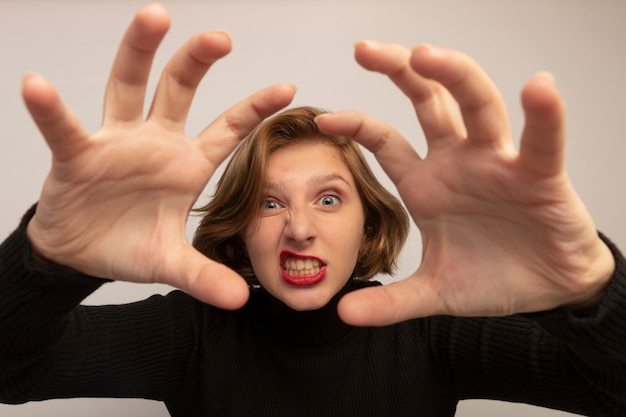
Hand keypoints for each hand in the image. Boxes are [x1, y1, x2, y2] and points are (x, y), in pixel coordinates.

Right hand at [23, 4, 294, 308]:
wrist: (80, 255)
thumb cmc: (128, 245)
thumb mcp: (171, 263)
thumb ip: (204, 276)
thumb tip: (242, 299)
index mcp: (186, 164)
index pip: (227, 129)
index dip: (255, 108)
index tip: (288, 88)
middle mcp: (155, 142)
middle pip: (179, 89)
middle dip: (198, 61)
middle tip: (222, 36)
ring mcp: (116, 142)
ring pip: (128, 86)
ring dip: (139, 52)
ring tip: (155, 16)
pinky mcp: (77, 155)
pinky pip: (64, 128)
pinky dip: (50, 110)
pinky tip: (37, 85)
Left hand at [316, 41, 613, 324]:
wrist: (547, 291)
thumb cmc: (493, 277)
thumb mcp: (432, 293)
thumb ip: (390, 303)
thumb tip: (342, 314)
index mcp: (428, 183)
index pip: (385, 141)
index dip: (356, 125)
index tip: (323, 118)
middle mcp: (459, 162)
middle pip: (428, 102)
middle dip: (398, 72)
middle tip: (365, 49)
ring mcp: (498, 163)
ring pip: (476, 106)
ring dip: (454, 76)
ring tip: (425, 54)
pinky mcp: (539, 175)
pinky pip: (541, 140)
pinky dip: (543, 115)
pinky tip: (537, 88)